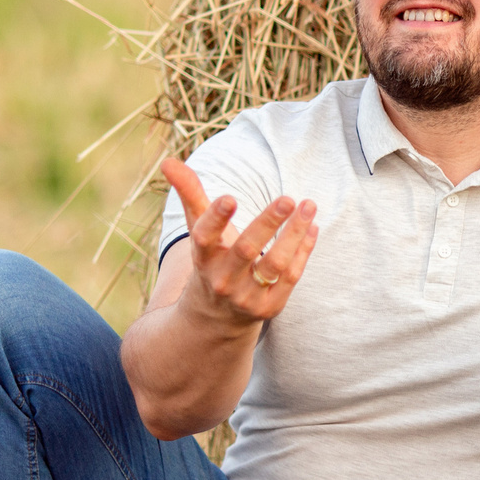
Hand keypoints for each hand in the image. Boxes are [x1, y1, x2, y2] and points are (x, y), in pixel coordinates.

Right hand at [162, 157, 317, 326]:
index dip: (216, 219)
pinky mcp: (269, 307)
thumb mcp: (199, 231)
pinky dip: (303, 251)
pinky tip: (311, 227)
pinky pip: (291, 277)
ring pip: (275, 264)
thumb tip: (168, 161)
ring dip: (294, 234)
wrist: (215, 318)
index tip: (230, 198)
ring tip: (308, 206)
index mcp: (203, 258)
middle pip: (245, 250)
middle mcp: (222, 279)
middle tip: (287, 199)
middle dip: (267, 224)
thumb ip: (190, 195)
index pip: (205, 238)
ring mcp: (246, 296)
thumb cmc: (211, 260)